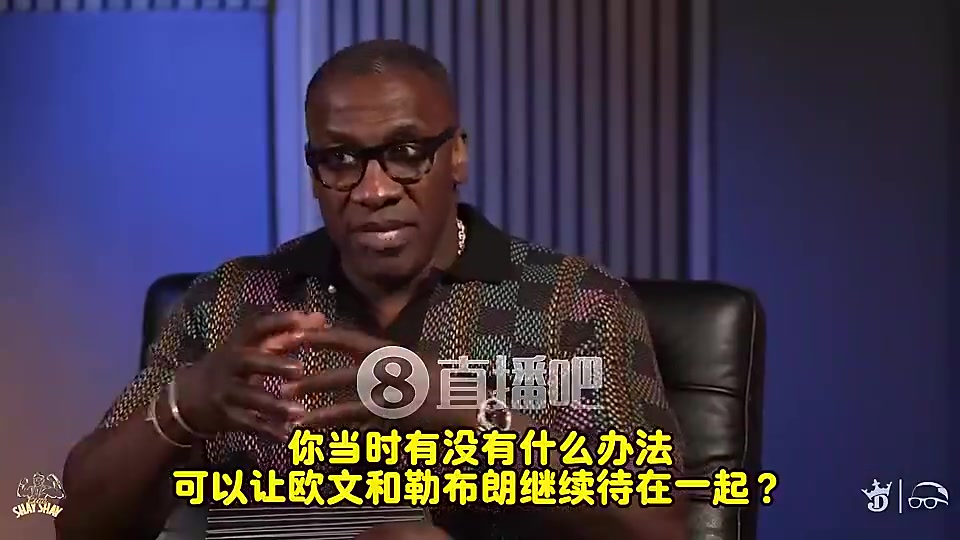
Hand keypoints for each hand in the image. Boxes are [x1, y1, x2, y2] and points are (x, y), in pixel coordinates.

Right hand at [174, 311, 326, 440]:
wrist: (188, 397)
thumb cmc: (232, 366)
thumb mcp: (251, 347)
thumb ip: (285, 334)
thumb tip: (321, 318)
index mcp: (238, 343)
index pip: (257, 327)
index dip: (279, 321)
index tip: (304, 319)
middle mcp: (229, 364)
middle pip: (248, 361)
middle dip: (273, 364)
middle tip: (300, 368)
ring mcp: (224, 391)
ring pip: (248, 397)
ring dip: (274, 405)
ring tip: (299, 411)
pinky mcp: (224, 416)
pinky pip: (247, 424)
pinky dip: (267, 430)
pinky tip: (287, 436)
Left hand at [282, 326, 476, 430]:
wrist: (467, 403)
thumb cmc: (441, 381)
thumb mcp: (412, 362)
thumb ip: (384, 361)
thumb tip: (358, 357)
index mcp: (391, 351)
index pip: (348, 339)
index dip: (319, 336)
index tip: (293, 334)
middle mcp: (390, 370)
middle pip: (343, 370)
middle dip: (311, 374)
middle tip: (283, 378)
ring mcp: (394, 395)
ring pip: (348, 401)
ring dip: (318, 407)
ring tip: (291, 410)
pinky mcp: (397, 419)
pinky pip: (362, 425)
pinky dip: (339, 429)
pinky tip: (320, 435)